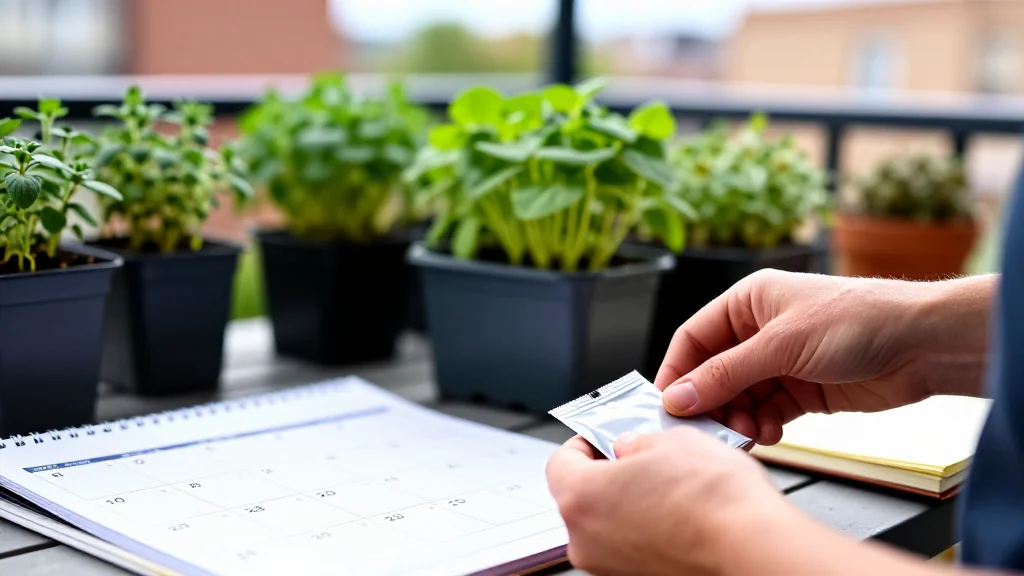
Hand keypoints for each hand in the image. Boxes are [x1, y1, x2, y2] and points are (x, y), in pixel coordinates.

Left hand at [546, 427, 788, 575]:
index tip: (605, 434)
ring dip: (632, 500)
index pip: (561, 461)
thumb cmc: (712, 499)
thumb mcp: (670, 439)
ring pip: (610, 522)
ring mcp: (612, 567)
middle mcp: (586, 540)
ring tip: (671, 481)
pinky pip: (633, 544)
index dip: (586, 441)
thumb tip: (631, 446)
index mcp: (579, 498)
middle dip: (611, 471)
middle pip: (584, 495)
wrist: (752, 547)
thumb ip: (637, 441)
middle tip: (644, 454)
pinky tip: (680, 510)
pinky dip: (650, 526)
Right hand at [654, 270, 993, 444]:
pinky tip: (771, 433)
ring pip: (739, 397)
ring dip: (738, 418)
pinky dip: (763, 425)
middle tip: (711, 430)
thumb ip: (725, 375)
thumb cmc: (858, 320)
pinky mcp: (803, 390)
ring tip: (748, 432)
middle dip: (711, 403)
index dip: (677, 372)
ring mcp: (781, 361)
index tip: (667, 406)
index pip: (693, 339)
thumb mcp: (780, 346)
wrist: (923, 345)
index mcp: (747, 302)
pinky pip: (766, 412)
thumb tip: (678, 397)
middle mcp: (760, 330)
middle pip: (714, 373)